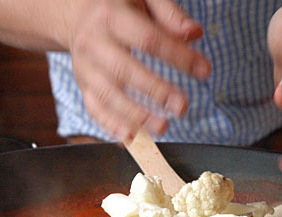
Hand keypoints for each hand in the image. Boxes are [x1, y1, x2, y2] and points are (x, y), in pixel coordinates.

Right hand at [68, 0, 210, 141]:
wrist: (77, 14)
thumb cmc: (119, 5)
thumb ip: (169, 14)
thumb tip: (194, 34)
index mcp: (111, 16)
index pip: (148, 39)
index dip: (178, 56)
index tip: (204, 71)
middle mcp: (93, 42)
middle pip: (124, 70)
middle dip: (156, 91)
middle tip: (182, 107)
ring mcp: (85, 67)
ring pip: (107, 95)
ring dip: (135, 115)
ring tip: (162, 127)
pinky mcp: (83, 85)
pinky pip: (94, 109)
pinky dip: (111, 126)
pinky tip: (131, 137)